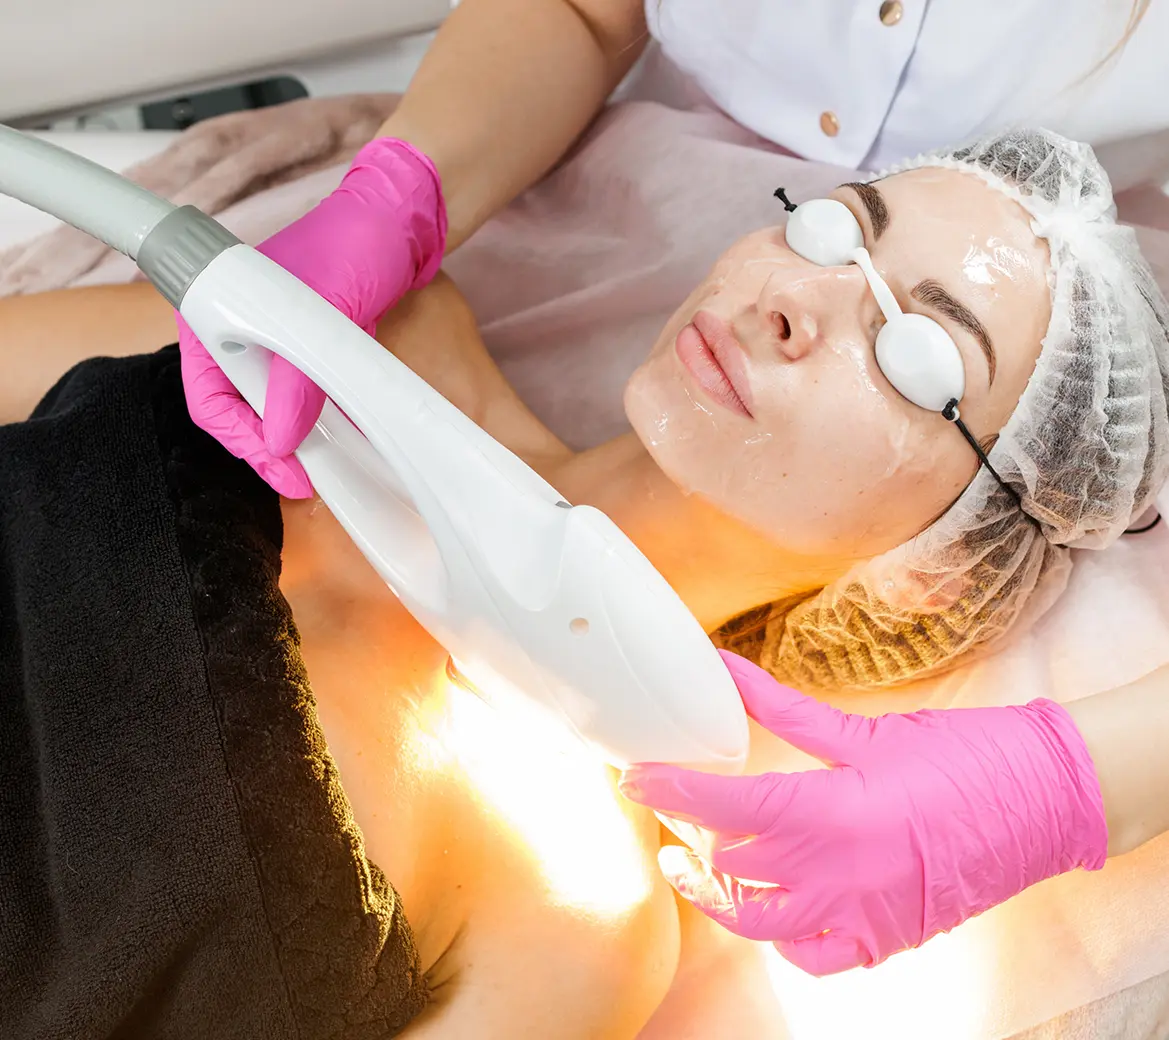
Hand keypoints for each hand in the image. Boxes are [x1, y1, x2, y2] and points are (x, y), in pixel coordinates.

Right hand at [178, 137, 446, 496]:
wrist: (402, 221)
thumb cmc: (356, 242)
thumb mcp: (328, 308)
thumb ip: (299, 377)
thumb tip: (282, 439)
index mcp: (217, 308)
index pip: (210, 396)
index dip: (242, 441)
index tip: (283, 470)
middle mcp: (238, 329)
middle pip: (237, 409)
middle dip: (267, 448)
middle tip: (305, 480)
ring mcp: (274, 340)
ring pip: (271, 408)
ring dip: (294, 440)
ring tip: (323, 469)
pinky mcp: (308, 349)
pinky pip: (304, 397)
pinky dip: (319, 422)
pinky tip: (341, 443)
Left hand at [619, 650, 1107, 975]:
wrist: (1039, 801)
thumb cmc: (956, 757)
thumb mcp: (860, 730)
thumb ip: (780, 706)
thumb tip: (722, 666)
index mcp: (827, 813)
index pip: (722, 805)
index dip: (669, 788)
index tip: (635, 773)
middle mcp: (833, 875)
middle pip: (726, 860)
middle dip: (686, 827)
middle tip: (668, 798)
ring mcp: (854, 917)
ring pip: (753, 920)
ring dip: (714, 891)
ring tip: (691, 862)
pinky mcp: (878, 941)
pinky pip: (807, 957)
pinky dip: (776, 935)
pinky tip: (765, 905)